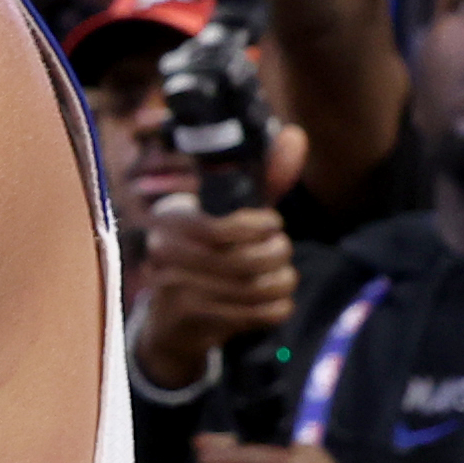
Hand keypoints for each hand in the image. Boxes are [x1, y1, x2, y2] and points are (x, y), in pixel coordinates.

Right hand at [128, 153, 304, 391]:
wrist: (170, 326)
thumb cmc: (208, 260)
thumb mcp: (228, 218)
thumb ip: (263, 182)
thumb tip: (295, 136)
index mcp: (173, 221)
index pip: (222, 227)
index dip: (259, 227)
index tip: (273, 225)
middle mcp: (167, 254)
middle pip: (243, 259)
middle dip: (277, 255)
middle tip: (282, 253)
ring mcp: (177, 291)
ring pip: (253, 287)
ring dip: (282, 283)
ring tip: (284, 278)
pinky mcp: (193, 323)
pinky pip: (254, 315)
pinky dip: (277, 308)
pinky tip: (276, 302)